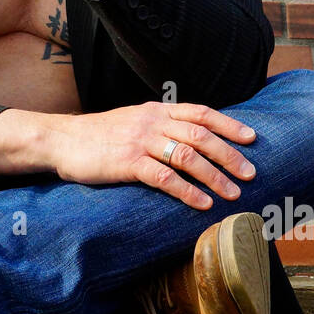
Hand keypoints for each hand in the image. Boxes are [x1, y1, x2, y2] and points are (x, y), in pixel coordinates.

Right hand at [45, 102, 257, 209]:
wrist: (61, 139)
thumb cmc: (99, 135)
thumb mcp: (133, 120)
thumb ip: (159, 125)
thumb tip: (191, 138)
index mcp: (156, 110)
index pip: (201, 112)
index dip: (229, 125)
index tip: (252, 138)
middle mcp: (152, 122)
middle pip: (201, 135)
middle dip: (230, 155)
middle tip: (250, 174)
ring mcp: (140, 141)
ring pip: (188, 156)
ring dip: (214, 176)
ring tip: (232, 193)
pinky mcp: (127, 163)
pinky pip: (164, 178)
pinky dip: (187, 192)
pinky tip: (201, 203)